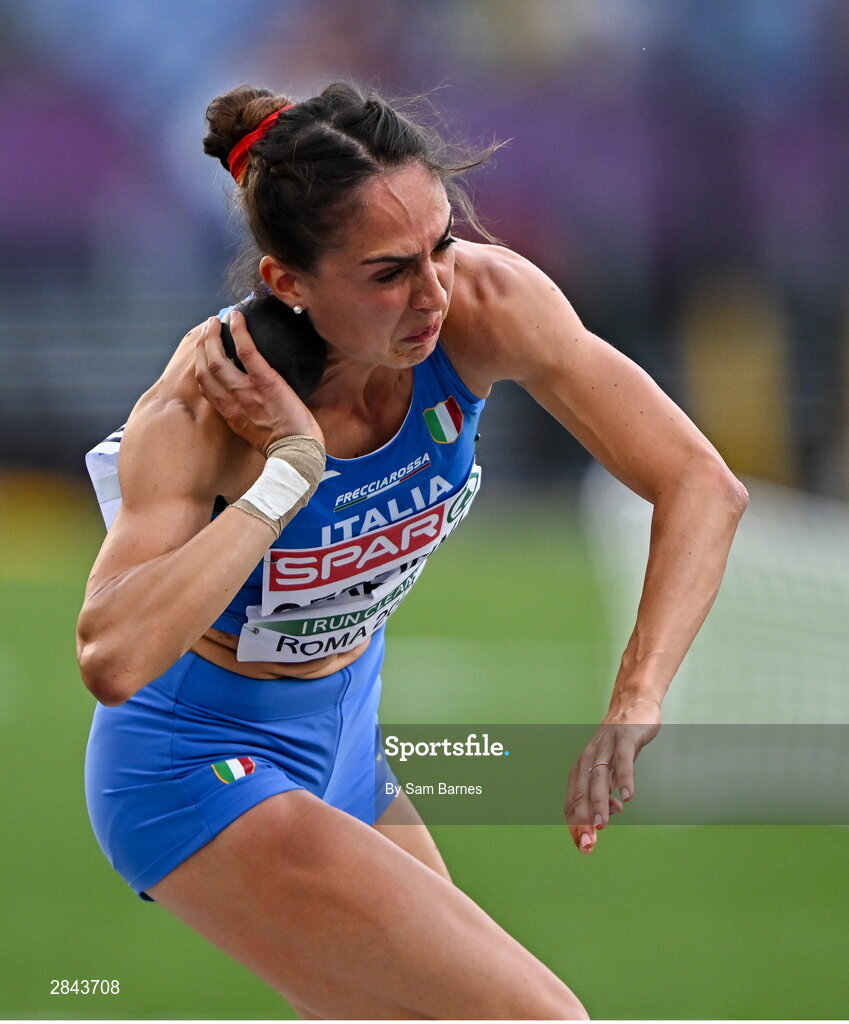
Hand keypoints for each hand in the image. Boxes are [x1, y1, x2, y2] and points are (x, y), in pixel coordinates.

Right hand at [195, 312, 324, 452]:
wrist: (295, 454)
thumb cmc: (283, 446)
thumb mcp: (256, 433)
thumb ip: (248, 417)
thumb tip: (254, 404)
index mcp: (229, 414)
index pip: (206, 387)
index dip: (200, 366)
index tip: (202, 354)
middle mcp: (230, 401)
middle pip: (204, 368)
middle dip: (201, 346)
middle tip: (206, 329)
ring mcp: (245, 390)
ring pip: (216, 358)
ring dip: (212, 336)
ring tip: (215, 321)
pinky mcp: (264, 381)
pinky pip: (246, 351)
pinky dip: (239, 331)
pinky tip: (237, 317)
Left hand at [565, 699, 660, 854]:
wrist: (631, 706)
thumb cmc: (618, 744)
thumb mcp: (609, 771)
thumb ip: (605, 793)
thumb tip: (605, 819)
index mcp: (581, 769)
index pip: (573, 802)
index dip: (576, 825)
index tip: (584, 847)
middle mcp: (588, 759)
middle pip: (581, 793)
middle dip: (583, 820)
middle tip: (589, 844)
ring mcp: (606, 747)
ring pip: (599, 778)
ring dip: (599, 802)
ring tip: (601, 823)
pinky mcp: (624, 738)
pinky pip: (623, 760)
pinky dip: (624, 777)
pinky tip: (628, 795)